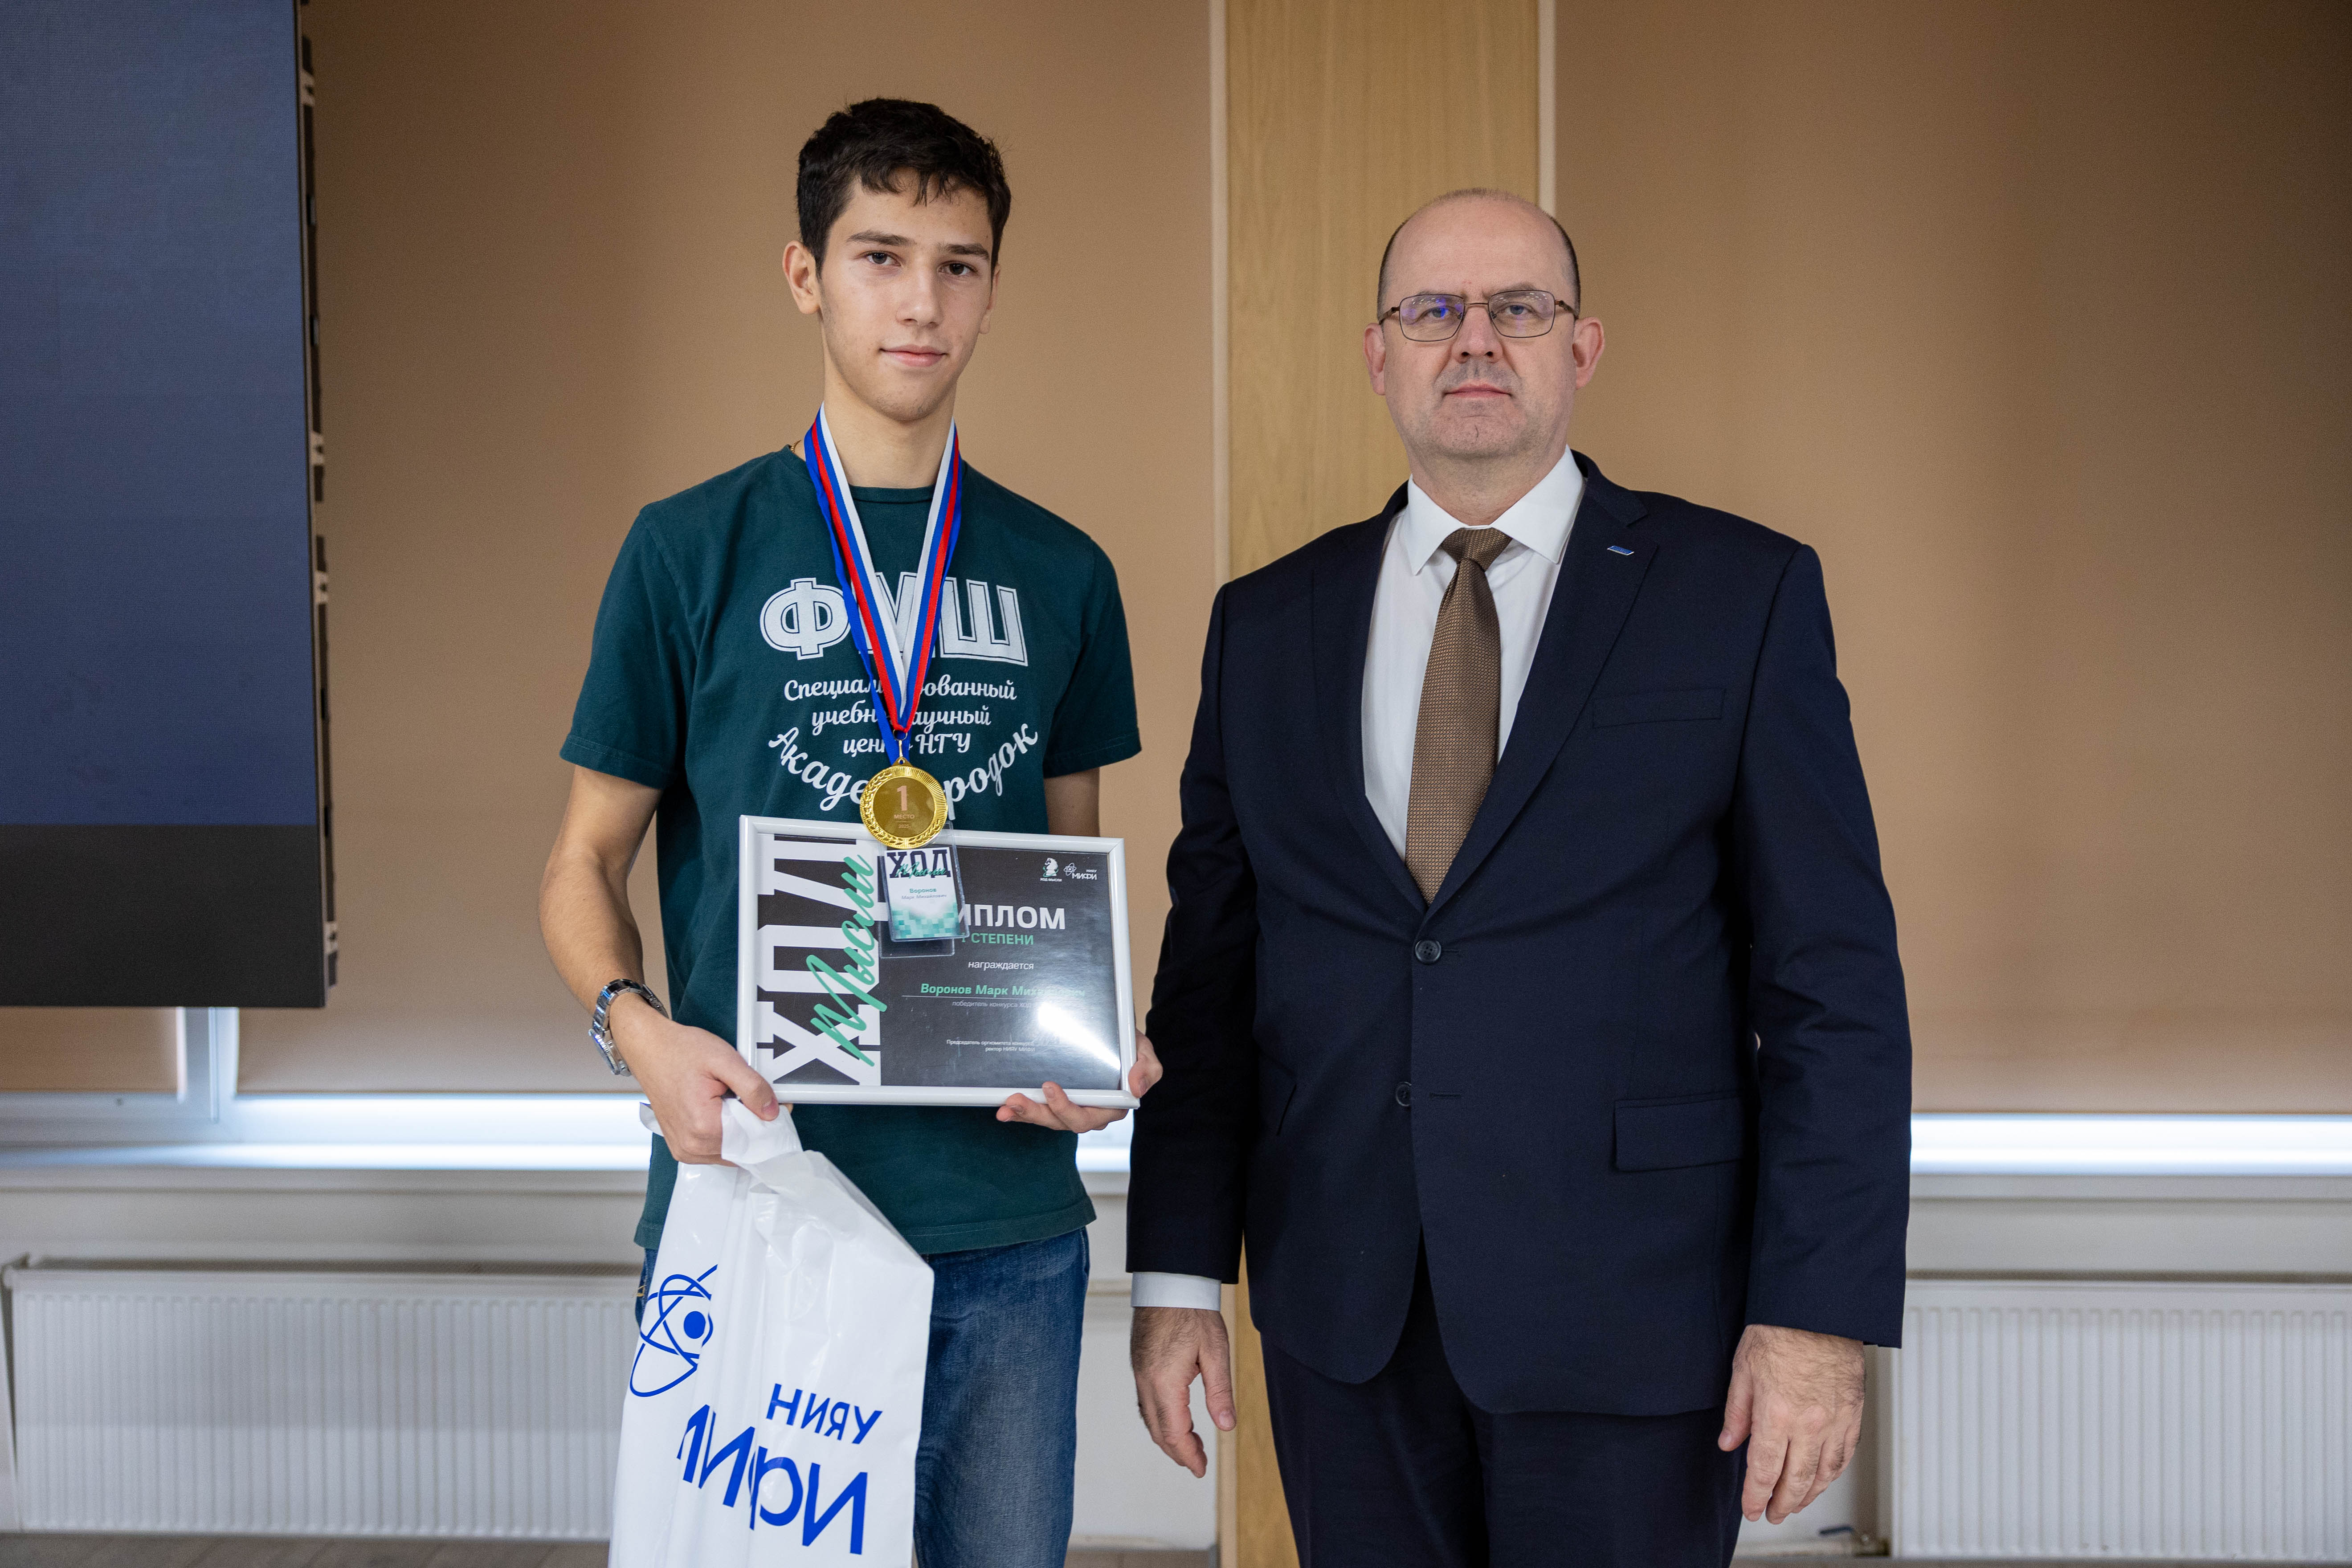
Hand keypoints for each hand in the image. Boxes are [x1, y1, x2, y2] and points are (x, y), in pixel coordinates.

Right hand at [614, 994, 778, 1163]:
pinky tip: (720, 1110)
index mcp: (703, 1128)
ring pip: (731, 1151)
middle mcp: (692, 1146)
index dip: (770, 1122)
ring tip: (729, 1100)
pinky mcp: (682, 1147)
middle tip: (751, 1096)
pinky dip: (725, 1133)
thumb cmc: (680, 1051)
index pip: (754, 1140)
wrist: (649, 1048)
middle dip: (754, 1125)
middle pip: (743, 1148)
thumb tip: (773, 1113)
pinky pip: (716, 1149)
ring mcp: (685, 1150)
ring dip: (739, 1130)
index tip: (775, 1105)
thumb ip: (753, 1088)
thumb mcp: (725, 1060)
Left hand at [997, 1032, 1162, 1133]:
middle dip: (1038, 1113)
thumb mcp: (1145, 1053)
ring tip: (1006, 1105)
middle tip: (1016, 1099)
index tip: (1050, 1087)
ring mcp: (1073, 1108)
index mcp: (1112, 1106)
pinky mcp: (1057, 1102)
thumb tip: (1137, 1087)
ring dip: (1025, 1113)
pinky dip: (1021, 1111)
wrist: (1115, 1039)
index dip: (1066, 1108)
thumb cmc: (1129, 1048)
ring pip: (1048, 1119)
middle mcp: (1091, 1112)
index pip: (1088, 1117)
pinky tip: (1005, 1107)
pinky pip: (1040, 1111)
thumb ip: (1148, 1069)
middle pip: (1062, 1122)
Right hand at [1131, 1305, 1234, 1476]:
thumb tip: (1226, 1426)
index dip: (1188, 1455)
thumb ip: (1220, 1392)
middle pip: (1159, 1431)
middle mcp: (1146, 1381)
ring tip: (1190, 1445)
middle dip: (1178, 1451)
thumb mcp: (1215, 1352)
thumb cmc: (1194, 1312)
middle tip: (1198, 1463)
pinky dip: (1160, 1419)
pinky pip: (1146, 1402)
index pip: (1174, 1432)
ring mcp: (1140, 1373)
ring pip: (1150, 1418)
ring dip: (1168, 1437)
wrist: (1170, 1282)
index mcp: (1165, 1382)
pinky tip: (1175, 1418)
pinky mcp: (1140, 1364)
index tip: (1201, 1469)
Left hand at [1719, 1323, 1864, 1522]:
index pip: (1763, 1470)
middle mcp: (1808, 1424)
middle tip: (1772, 1514)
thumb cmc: (1778, 1332)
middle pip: (1795, 1480)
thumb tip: (1728, 1444)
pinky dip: (1832, 1474)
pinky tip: (1822, 1480)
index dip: (1755, 1496)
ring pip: (1823, 1474)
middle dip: (1781, 1503)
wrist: (1817, 1310)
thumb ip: (1737, 1413)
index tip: (1751, 1509)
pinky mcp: (1853, 1414)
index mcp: (1776, 1414)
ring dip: (1808, 1496)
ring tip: (1795, 1504)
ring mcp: (1835, 1421)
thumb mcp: (1743, 1370)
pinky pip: (1844, 1456)